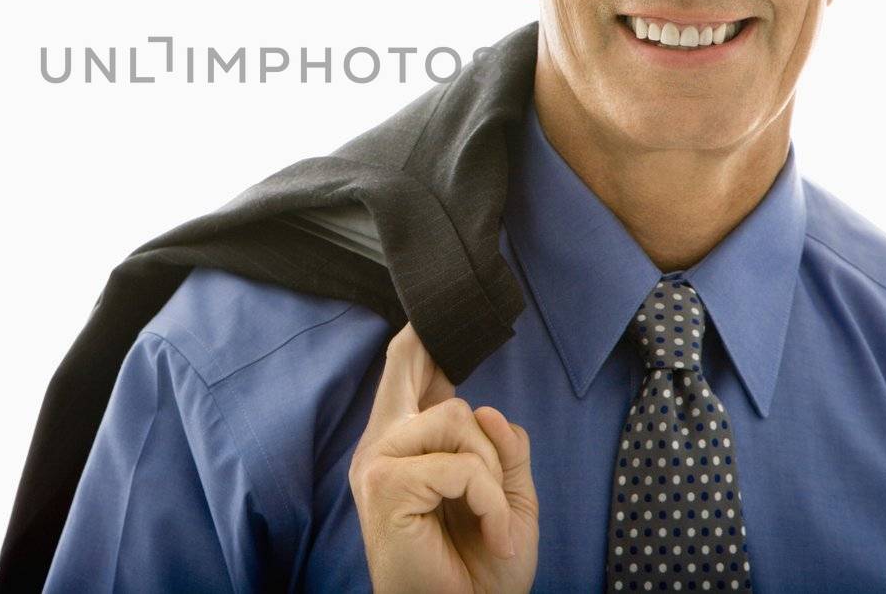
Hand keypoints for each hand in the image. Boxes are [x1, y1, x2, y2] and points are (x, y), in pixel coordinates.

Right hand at [347, 322, 538, 593]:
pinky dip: (490, 502)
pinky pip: (462, 466)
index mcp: (404, 444)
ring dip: (493, 473)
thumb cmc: (477, 569)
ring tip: (493, 521)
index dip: (416, 341)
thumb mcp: (508, 497)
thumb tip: (484, 408)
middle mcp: (382, 444)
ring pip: (458, 418)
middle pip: (410, 369)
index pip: (404, 374)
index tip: (424, 316)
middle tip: (447, 377)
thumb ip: (501, 450)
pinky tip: (492, 532)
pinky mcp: (386, 484)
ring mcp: (378, 461)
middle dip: (429, 352)